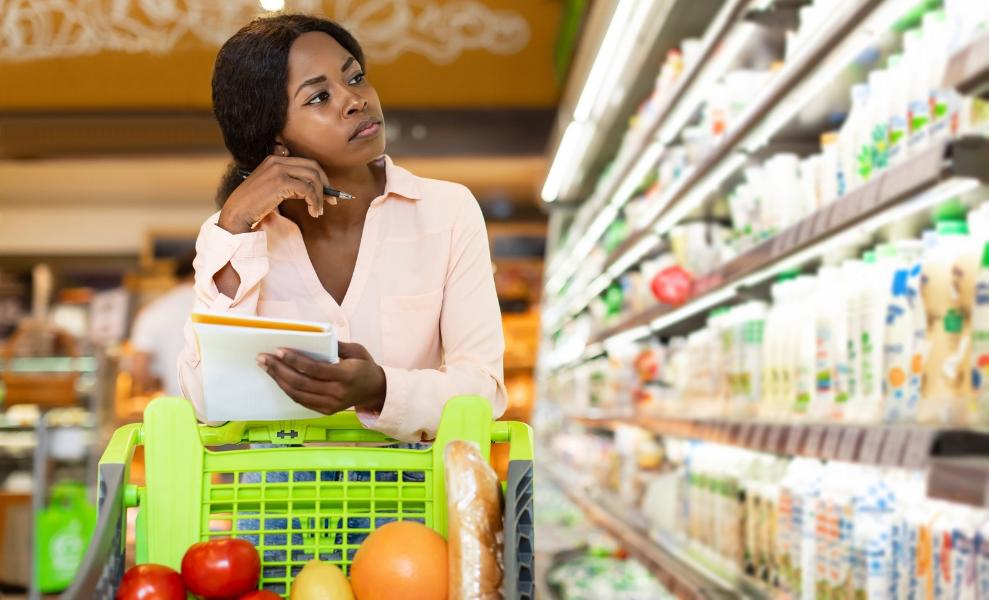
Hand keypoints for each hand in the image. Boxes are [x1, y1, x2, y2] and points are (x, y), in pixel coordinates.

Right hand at [218, 155, 335, 233]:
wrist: (237, 212)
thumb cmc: (253, 204)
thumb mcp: (272, 188)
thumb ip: (289, 182)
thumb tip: (313, 189)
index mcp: (275, 159)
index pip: (307, 163)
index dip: (321, 178)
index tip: (327, 193)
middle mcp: (277, 161)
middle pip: (313, 167)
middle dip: (325, 185)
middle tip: (330, 201)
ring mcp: (278, 170)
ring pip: (312, 178)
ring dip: (320, 196)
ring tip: (318, 211)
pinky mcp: (280, 183)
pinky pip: (307, 190)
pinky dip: (314, 202)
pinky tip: (312, 212)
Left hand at [257, 342, 386, 414]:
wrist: (376, 391)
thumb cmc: (365, 366)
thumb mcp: (357, 350)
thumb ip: (337, 345)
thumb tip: (314, 337)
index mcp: (346, 376)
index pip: (314, 369)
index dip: (294, 360)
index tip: (278, 350)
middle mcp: (337, 393)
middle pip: (301, 383)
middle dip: (279, 369)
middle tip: (263, 358)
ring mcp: (330, 405)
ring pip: (298, 394)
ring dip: (279, 380)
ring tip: (265, 367)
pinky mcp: (325, 411)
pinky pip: (301, 401)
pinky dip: (287, 389)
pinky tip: (278, 378)